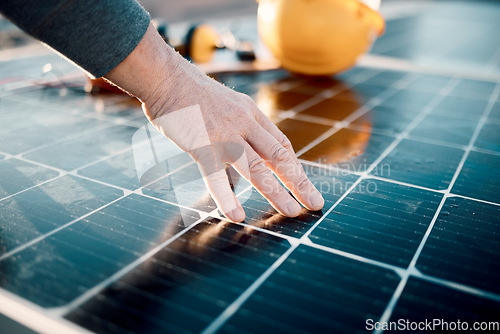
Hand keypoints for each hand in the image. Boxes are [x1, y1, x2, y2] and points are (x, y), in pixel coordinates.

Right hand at [105, 23, 323, 221]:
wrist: (165, 77)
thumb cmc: (191, 92)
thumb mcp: (226, 102)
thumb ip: (238, 123)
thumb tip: (245, 143)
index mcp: (250, 113)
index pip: (280, 143)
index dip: (293, 165)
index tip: (301, 183)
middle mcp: (244, 124)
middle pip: (278, 157)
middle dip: (299, 182)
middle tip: (315, 203)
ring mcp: (225, 136)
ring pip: (258, 168)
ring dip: (277, 192)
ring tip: (292, 212)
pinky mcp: (203, 147)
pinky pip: (217, 177)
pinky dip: (227, 198)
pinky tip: (237, 215)